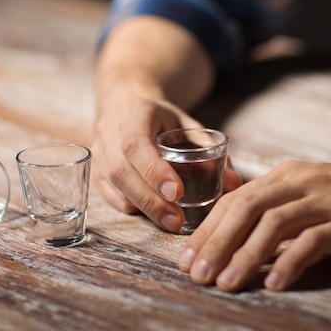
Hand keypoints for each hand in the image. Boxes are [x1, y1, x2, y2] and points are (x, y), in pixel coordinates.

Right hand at [92, 96, 243, 231]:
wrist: (129, 108)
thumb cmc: (163, 120)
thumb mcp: (188, 124)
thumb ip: (211, 150)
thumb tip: (235, 183)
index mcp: (134, 111)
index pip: (136, 143)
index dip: (154, 171)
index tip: (177, 193)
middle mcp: (109, 129)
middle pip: (121, 170)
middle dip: (150, 199)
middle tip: (176, 220)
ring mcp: (98, 150)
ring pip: (113, 185)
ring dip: (142, 207)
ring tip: (171, 222)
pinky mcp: (96, 169)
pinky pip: (109, 195)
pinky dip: (131, 207)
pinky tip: (151, 213)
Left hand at [178, 160, 330, 290]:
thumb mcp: (308, 193)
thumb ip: (275, 208)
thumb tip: (236, 237)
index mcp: (285, 176)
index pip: (234, 200)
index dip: (207, 229)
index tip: (186, 256)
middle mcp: (300, 183)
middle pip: (246, 208)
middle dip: (216, 242)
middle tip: (196, 272)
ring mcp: (325, 200)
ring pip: (274, 223)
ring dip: (245, 254)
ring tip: (226, 283)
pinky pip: (313, 241)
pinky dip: (290, 262)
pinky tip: (274, 283)